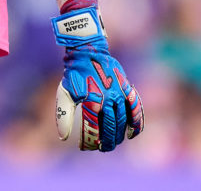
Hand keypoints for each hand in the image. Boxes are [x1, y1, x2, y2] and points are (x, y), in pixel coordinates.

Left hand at [52, 2, 143, 150]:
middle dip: (106, 142)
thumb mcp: (64, 93)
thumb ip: (64, 116)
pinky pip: (135, 106)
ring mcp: (118, 92)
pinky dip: (137, 121)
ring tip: (113, 143)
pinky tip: (132, 133)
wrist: (87, 52)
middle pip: (110, 127)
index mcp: (90, 99)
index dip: (89, 141)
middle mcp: (106, 97)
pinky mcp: (126, 87)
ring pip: (122, 120)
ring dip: (119, 135)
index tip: (85, 147)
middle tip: (102, 148)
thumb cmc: (74, 75)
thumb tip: (63, 138)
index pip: (92, 128)